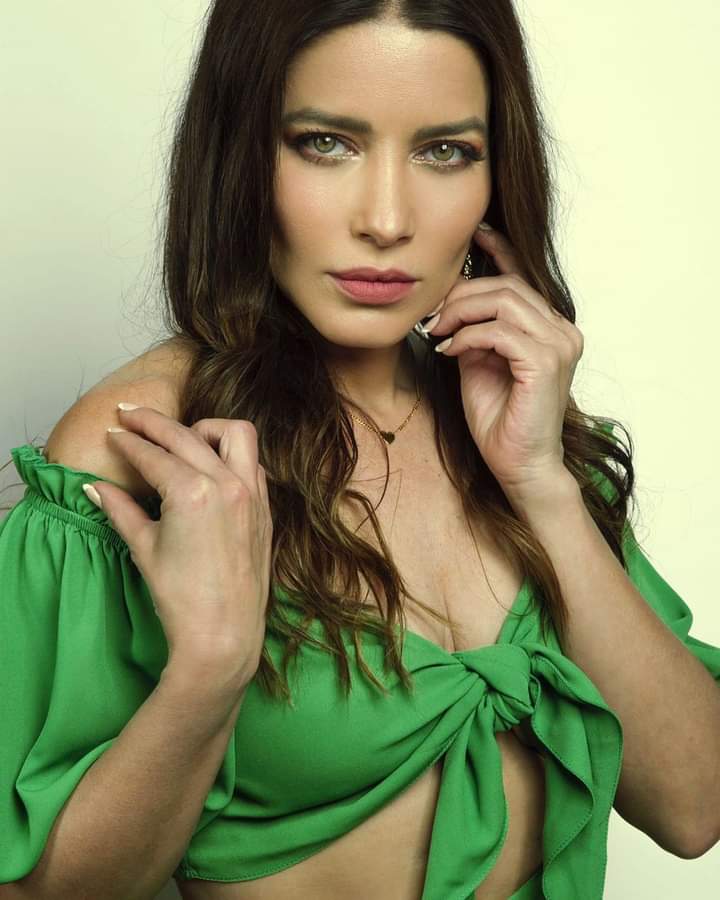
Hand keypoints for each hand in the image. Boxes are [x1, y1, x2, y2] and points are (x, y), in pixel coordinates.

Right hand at [87, 407, 273, 685]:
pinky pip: (252, 462)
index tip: (113, 431)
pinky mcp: (264, 506)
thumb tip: (95, 488)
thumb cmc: (180, 597)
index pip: (153, 454)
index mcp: (192, 492)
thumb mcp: (144, 548)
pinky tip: (210, 464)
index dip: (128, 441)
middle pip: (185, 435)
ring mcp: (251, 492)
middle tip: (129, 414)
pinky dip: (231, 454)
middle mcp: (226, 483)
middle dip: (153, 423)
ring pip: (234, 433)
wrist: (224, 633)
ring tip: (180, 438)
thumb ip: (121, 510)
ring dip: (205, 428)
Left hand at [427, 225, 583, 500]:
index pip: (526, 277)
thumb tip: (452, 303)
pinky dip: (467, 336)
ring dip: (461, 312)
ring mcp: (559, 344)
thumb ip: (475, 330)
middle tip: (432, 315)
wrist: (519, 464)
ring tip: (438, 330)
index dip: (500, 251)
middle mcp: (562, 330)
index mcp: (550, 328)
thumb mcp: (480, 363)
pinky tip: (448, 349)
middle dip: (461, 295)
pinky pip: (499, 331)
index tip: (474, 234)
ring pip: (504, 301)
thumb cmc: (500, 419)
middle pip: (507, 286)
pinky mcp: (546, 362)